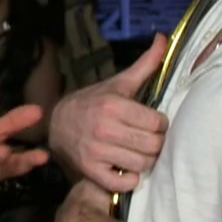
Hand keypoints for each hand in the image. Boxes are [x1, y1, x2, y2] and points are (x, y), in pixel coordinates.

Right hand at [49, 33, 170, 192]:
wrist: (57, 123)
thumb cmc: (94, 102)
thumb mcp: (118, 83)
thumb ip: (145, 64)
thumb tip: (164, 38)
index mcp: (113, 105)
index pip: (157, 123)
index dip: (160, 124)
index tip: (153, 123)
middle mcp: (104, 128)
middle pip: (153, 145)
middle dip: (155, 143)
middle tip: (149, 139)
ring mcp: (97, 152)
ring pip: (141, 165)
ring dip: (145, 161)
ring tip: (140, 152)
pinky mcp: (90, 171)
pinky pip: (121, 184)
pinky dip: (130, 179)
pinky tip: (128, 168)